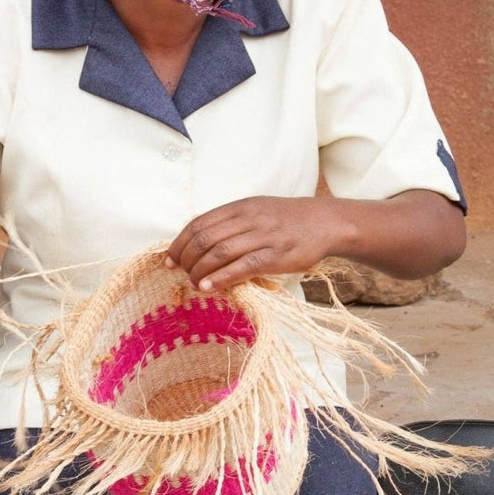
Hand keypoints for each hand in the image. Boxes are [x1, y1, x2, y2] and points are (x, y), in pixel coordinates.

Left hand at [166, 196, 329, 291]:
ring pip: (220, 253)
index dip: (179, 243)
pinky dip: (220, 278)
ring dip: (200, 271)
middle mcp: (248, 218)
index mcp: (239, 206)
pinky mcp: (276, 255)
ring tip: (193, 284)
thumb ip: (229, 224)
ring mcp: (262, 236)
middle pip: (204, 239)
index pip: (198, 223)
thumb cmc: (285, 221)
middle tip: (180, 274)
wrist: (324, 222)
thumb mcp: (255, 211)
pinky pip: (242, 267)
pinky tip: (208, 288)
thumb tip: (197, 244)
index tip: (169, 260)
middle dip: (186, 259)